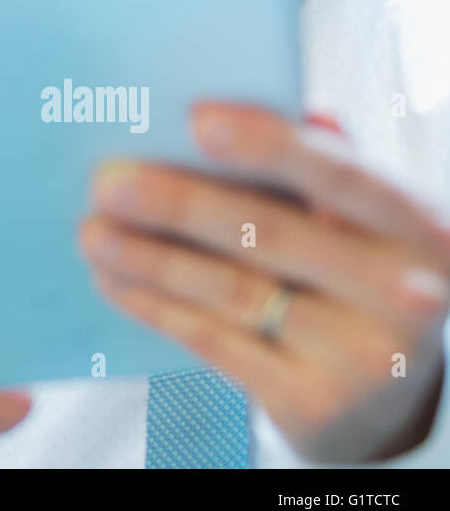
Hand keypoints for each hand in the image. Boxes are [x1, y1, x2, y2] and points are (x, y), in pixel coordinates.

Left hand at [80, 101, 449, 462]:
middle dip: (178, 202)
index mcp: (420, 226)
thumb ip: (319, 161)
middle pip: (270, 233)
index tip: (196, 119)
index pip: (341, 174)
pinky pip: (214, 341)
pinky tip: (113, 278)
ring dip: (149, 257)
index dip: (269, 145)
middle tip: (106, 182)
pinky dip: (155, 305)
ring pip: (231, 290)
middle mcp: (406, 293)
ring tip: (92, 231)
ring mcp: (363, 357)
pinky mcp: (313, 402)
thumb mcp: (363, 220)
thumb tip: (243, 108)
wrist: (391, 398)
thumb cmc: (358, 273)